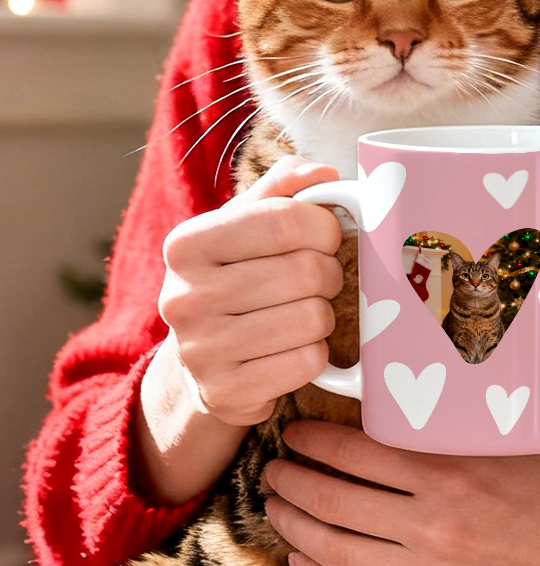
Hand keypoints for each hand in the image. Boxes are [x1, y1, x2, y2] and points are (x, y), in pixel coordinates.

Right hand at [157, 155, 343, 426]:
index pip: (283, 220)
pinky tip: (295, 346)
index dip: (323, 227)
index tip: (327, 235)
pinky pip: (309, 362)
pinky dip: (317, 353)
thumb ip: (283, 190)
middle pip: (304, 271)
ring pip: (312, 318)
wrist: (199, 364)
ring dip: (324, 314)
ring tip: (305, 311)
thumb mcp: (245, 225)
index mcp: (187, 244)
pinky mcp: (226, 393)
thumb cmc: (235, 278)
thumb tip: (323, 172)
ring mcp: (201, 350)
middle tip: (321, 277)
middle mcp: (183, 297)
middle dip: (329, 272)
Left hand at [264, 421, 539, 565]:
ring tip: (278, 506)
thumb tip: (416, 399)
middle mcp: (436, 524)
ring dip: (296, 525)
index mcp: (455, 472)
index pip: (360, 450)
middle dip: (293, 480)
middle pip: (336, 499)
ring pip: (338, 549)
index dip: (317, 439)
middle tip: (274, 466)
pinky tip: (304, 560)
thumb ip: (465, 429)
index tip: (296, 430)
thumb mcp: (522, 443)